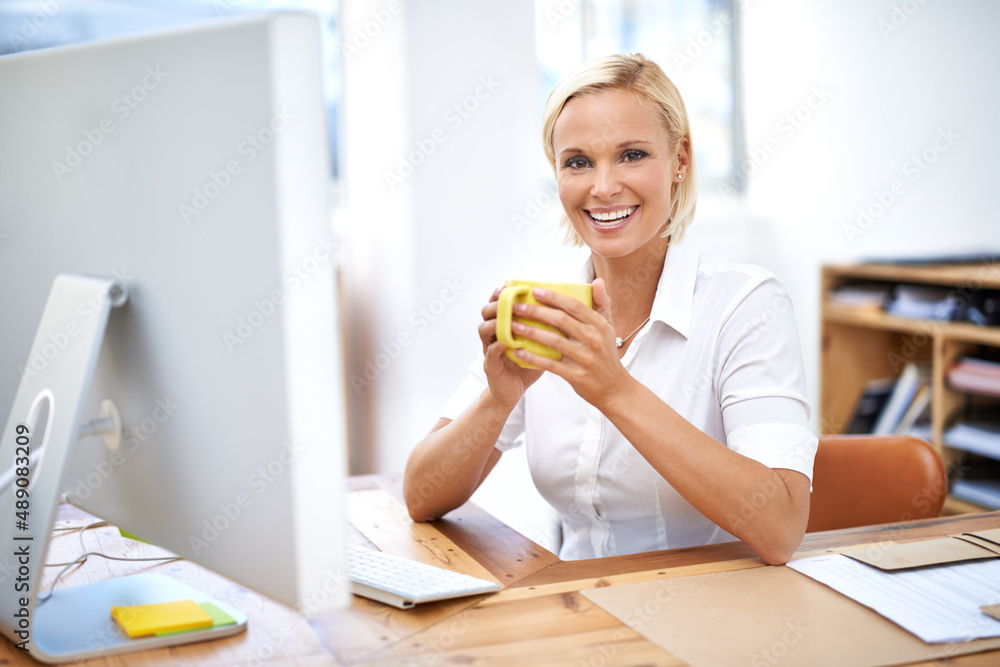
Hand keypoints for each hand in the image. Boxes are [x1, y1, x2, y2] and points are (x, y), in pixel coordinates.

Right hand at [479, 286, 543, 408]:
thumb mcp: (540, 341)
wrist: (516, 390)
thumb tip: (572, 308)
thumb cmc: (529, 363)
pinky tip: (509, 342)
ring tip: (509, 318)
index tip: (513, 284)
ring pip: (484, 328)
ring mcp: (489, 348)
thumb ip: (549, 325)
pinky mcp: (490, 364)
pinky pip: (491, 351)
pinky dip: (499, 345)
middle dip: (497, 302)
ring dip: (496, 321)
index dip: (503, 291)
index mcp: (504, 323)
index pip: (499, 301)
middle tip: (509, 298)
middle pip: (487, 310)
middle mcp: (493, 333)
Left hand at [505, 279, 630, 408]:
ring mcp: (585, 358)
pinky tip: (519, 351)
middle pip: (560, 320)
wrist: (614, 388)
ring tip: (513, 326)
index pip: (573, 305)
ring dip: (531, 332)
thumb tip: (597, 281)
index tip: (534, 291)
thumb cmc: (607, 355)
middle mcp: (593, 339)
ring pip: (553, 341)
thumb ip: (601, 304)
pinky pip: (551, 364)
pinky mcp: (576, 375)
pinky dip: (533, 358)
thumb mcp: (608, 328)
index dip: (553, 297)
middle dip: (536, 312)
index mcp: (599, 324)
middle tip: (516, 307)